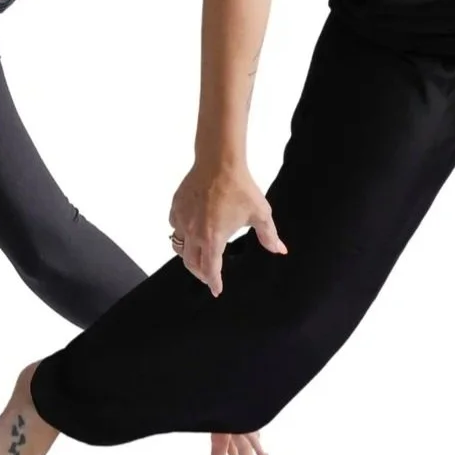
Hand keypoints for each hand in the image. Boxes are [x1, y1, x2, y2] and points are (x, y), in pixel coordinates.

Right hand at [167, 157, 284, 296]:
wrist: (219, 163)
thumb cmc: (240, 188)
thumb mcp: (260, 214)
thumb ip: (269, 236)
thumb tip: (280, 250)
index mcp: (213, 239)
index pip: (210, 270)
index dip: (214, 283)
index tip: (216, 290)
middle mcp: (194, 232)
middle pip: (190, 263)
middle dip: (200, 273)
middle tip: (209, 275)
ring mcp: (182, 219)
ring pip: (179, 246)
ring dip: (188, 255)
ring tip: (197, 255)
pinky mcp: (176, 206)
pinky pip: (174, 226)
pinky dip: (180, 232)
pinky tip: (189, 229)